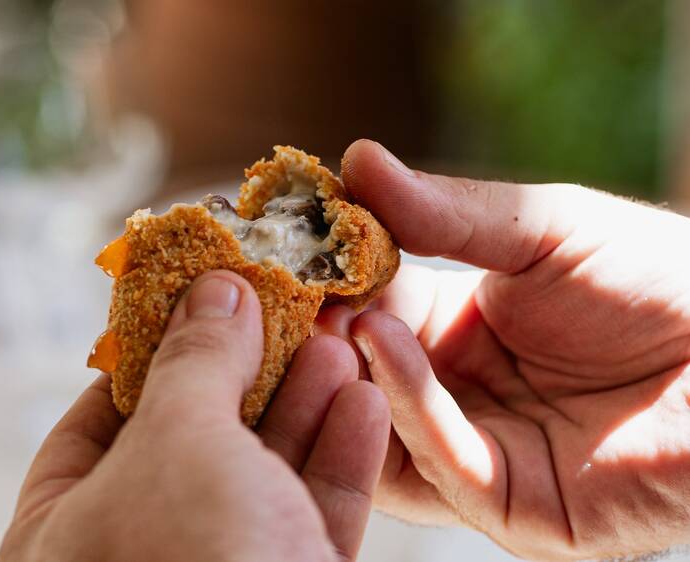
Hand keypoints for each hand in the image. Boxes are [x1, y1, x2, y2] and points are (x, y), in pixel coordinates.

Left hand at [0, 271, 389, 561]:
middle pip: (198, 434)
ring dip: (307, 401)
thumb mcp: (179, 442)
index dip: (154, 347)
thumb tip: (215, 290)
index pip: (100, 414)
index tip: (204, 297)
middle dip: (250, 366)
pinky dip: (342, 454)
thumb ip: (196, 359)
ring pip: (267, 471)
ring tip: (338, 343)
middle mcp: (142, 548)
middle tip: (286, 310)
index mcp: (69, 526)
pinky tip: (365, 401)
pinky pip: (314, 511)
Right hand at [316, 140, 689, 560]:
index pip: (360, 315)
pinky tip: (379, 342)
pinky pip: (440, 462)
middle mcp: (449, 401)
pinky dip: (405, 404)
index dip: (323, 285)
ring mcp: (474, 457)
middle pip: (353, 386)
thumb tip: (354, 160)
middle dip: (315, 342)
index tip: (281, 245)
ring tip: (327, 315)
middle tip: (276, 291)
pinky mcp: (511, 505)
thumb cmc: (655, 278)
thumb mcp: (538, 230)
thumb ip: (444, 212)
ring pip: (378, 435)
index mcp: (447, 338)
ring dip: (346, 376)